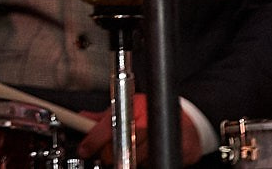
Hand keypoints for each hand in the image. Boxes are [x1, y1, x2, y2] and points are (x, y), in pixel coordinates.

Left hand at [76, 94, 201, 164]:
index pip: (108, 125)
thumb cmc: (155, 115)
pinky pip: (150, 164)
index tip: (85, 149)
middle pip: (120, 145)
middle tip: (108, 155)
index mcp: (133, 108)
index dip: (93, 140)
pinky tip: (145, 155)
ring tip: (132, 151)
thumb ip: (105, 117)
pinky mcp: (169, 151)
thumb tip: (83, 118)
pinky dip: (144, 163)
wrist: (188, 124)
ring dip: (129, 159)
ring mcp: (160, 138)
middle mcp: (147, 122)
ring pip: (134, 158)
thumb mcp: (128, 109)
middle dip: (110, 153)